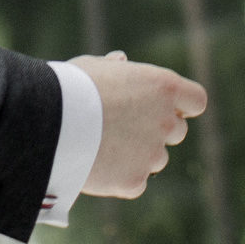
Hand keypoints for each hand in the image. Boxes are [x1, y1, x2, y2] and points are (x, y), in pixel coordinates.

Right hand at [69, 51, 206, 198]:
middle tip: (124, 127)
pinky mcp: (135, 181)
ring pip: (157, 158)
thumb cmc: (70, 87)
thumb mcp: (94, 67)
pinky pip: (136, 181)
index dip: (182, 105)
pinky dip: (122, 177)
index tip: (165, 107)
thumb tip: (120, 62)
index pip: (196, 100)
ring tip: (104, 145)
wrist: (48, 122)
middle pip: (177, 131)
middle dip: (157, 130)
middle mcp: (166, 122)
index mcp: (163, 87)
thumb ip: (116, 69)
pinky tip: (97, 164)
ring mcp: (153, 154)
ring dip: (140, 154)